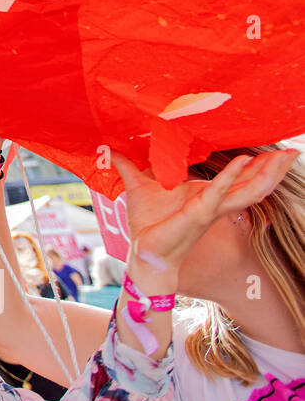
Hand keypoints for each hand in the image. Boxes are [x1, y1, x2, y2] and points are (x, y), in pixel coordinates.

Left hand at [114, 149, 297, 292]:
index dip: (259, 167)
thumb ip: (129, 167)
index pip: (241, 179)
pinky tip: (243, 161)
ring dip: (265, 171)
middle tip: (292, 151)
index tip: (273, 151)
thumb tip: (112, 150)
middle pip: (254, 184)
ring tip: (283, 155)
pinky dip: (231, 176)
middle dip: (273, 168)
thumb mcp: (139, 186)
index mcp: (207, 196)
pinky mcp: (200, 213)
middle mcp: (215, 202)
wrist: (144, 250)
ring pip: (248, 189)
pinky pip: (220, 191)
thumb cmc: (147, 223)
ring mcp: (211, 208)